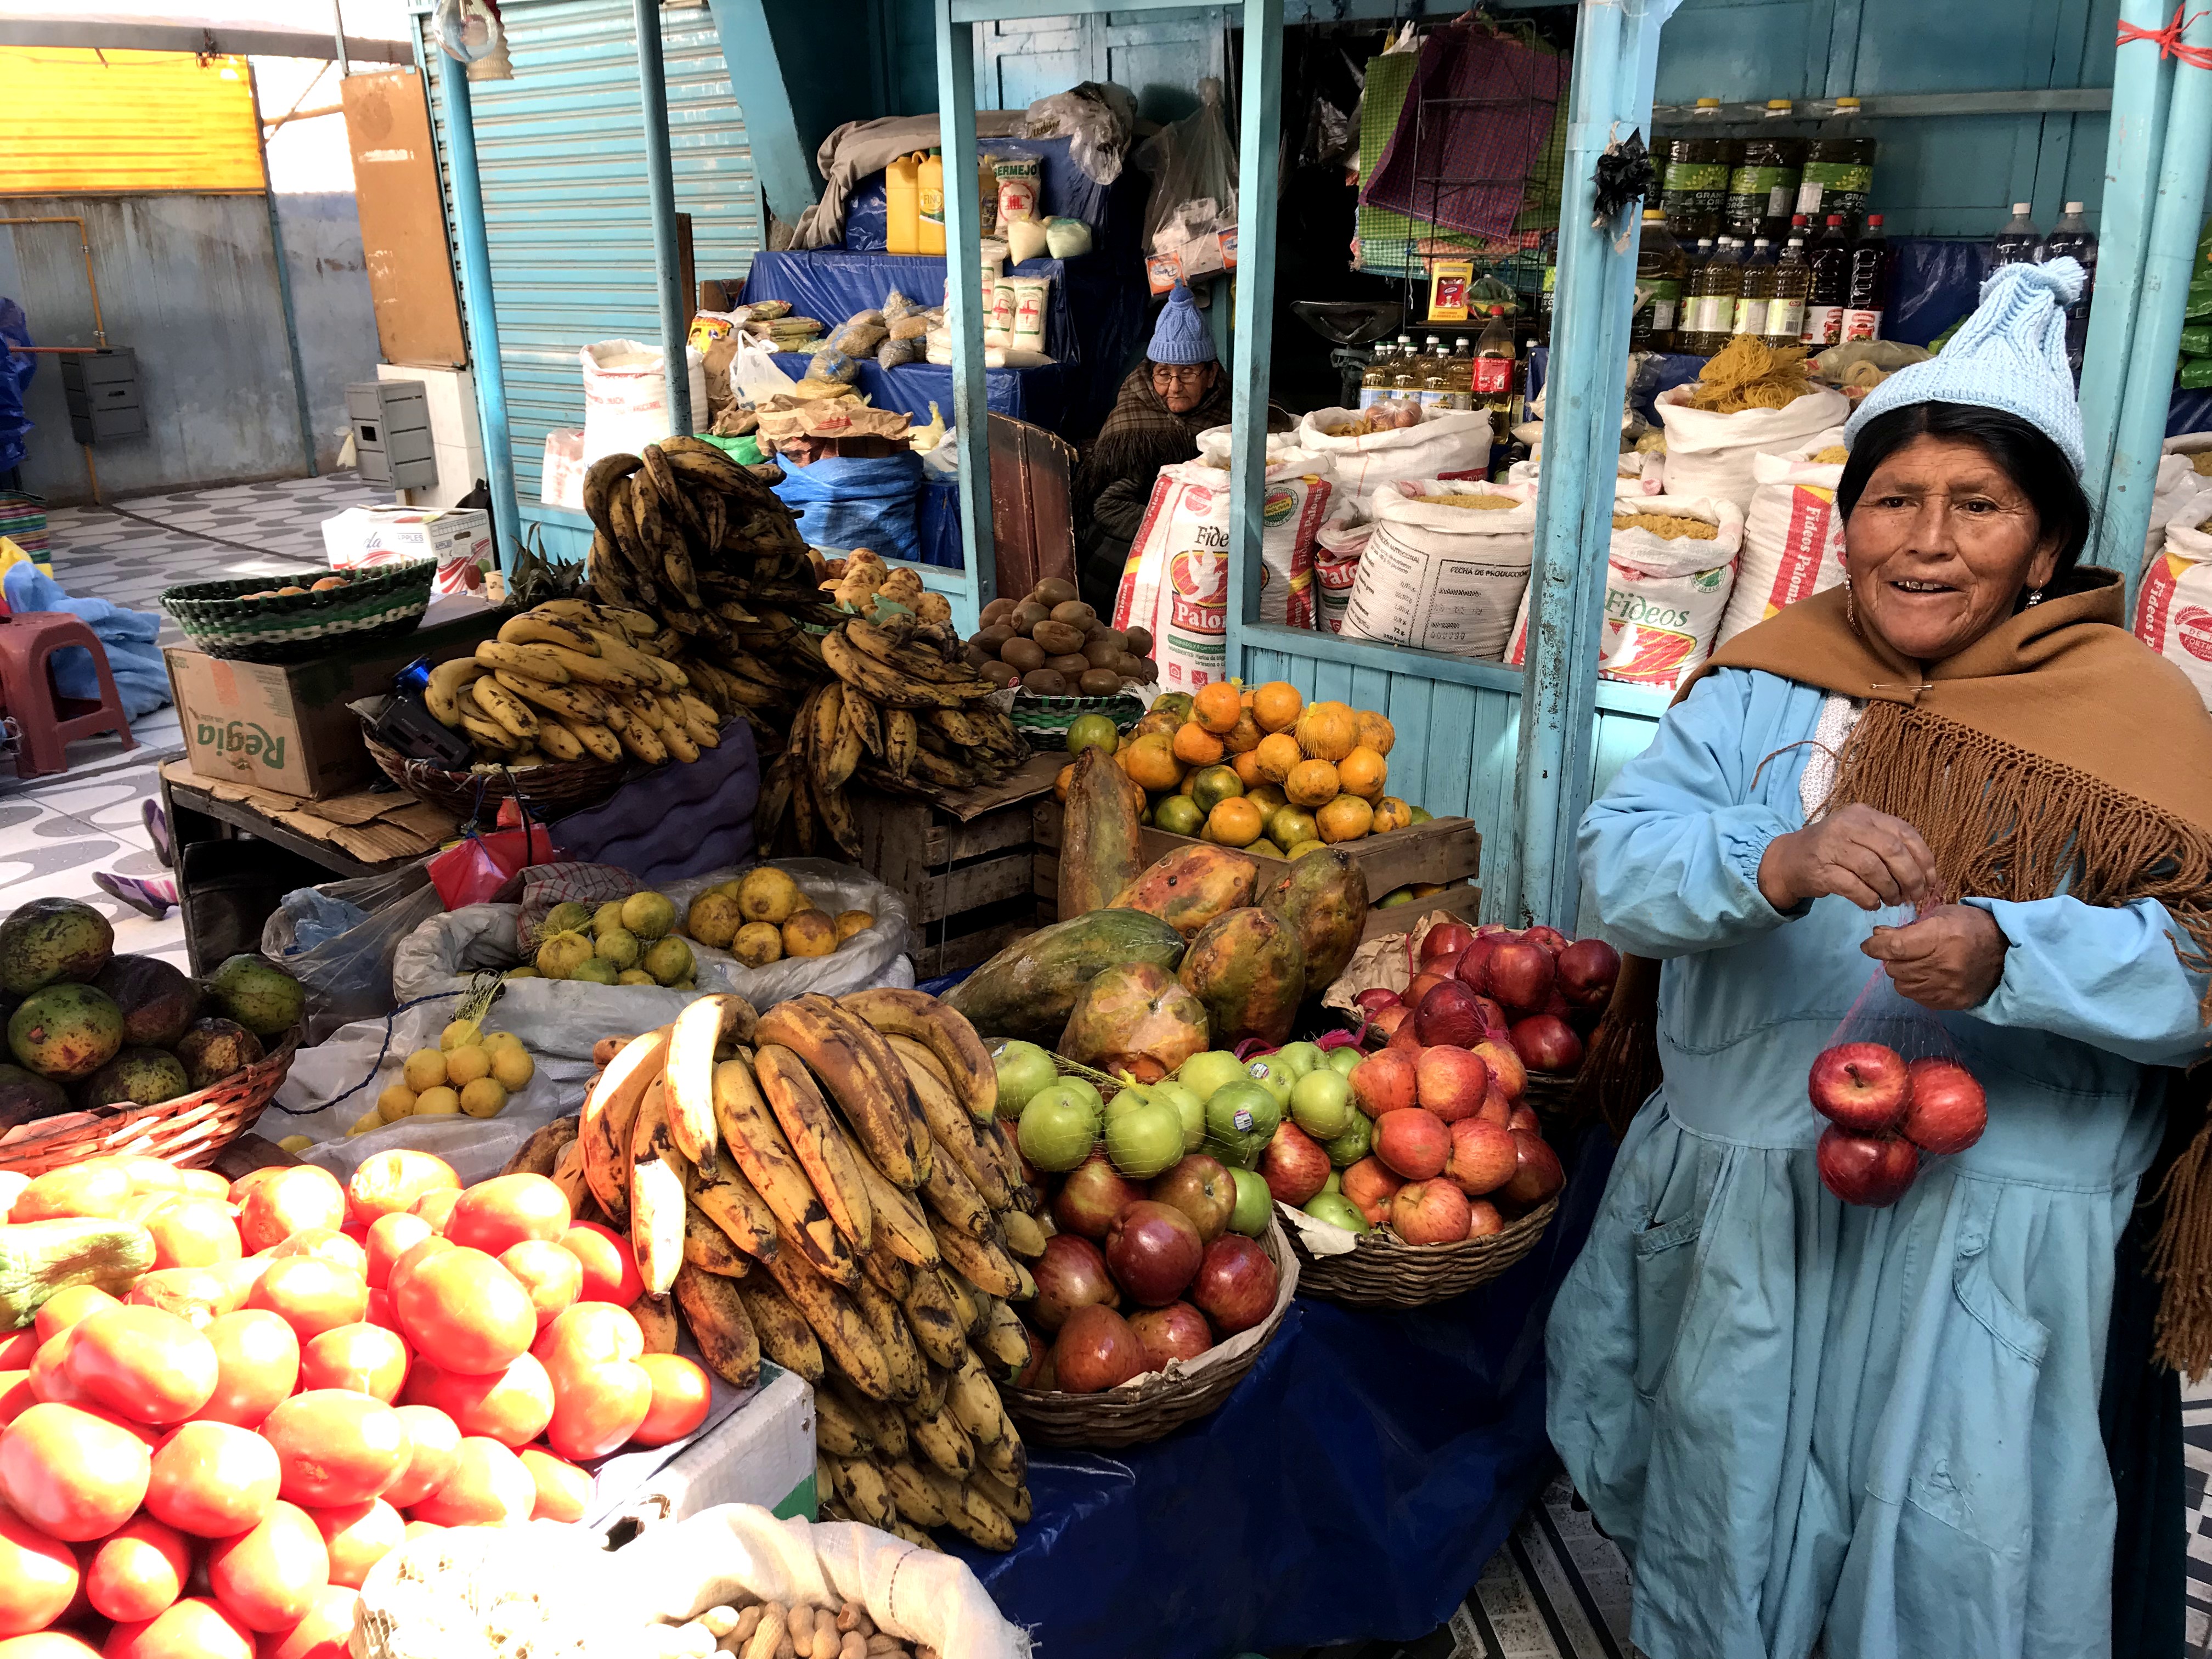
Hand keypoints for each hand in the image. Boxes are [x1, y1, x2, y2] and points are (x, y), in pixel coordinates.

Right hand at [1757, 804, 1938, 912]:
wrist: (1788, 860)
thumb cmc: (1834, 851)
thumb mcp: (1861, 838)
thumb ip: (1890, 847)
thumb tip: (1926, 875)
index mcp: (1864, 814)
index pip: (1904, 832)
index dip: (1923, 858)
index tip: (1930, 880)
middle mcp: (1847, 825)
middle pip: (1892, 851)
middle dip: (1910, 877)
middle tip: (1914, 896)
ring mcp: (1831, 846)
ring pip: (1873, 869)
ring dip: (1889, 890)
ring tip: (1892, 900)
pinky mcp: (1819, 869)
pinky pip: (1853, 886)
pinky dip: (1868, 898)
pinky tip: (1872, 904)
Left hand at [1862, 904, 2007, 1009]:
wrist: (2006, 952)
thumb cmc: (1971, 926)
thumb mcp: (1941, 915)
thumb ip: (1907, 927)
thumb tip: (1878, 936)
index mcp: (1941, 938)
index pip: (1894, 947)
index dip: (1875, 946)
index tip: (1869, 944)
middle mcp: (1943, 965)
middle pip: (1895, 968)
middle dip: (1891, 958)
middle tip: (1900, 950)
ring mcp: (1948, 987)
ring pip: (1902, 985)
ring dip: (1901, 973)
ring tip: (1915, 963)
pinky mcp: (1951, 1003)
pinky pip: (1917, 998)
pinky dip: (1915, 987)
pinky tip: (1926, 975)